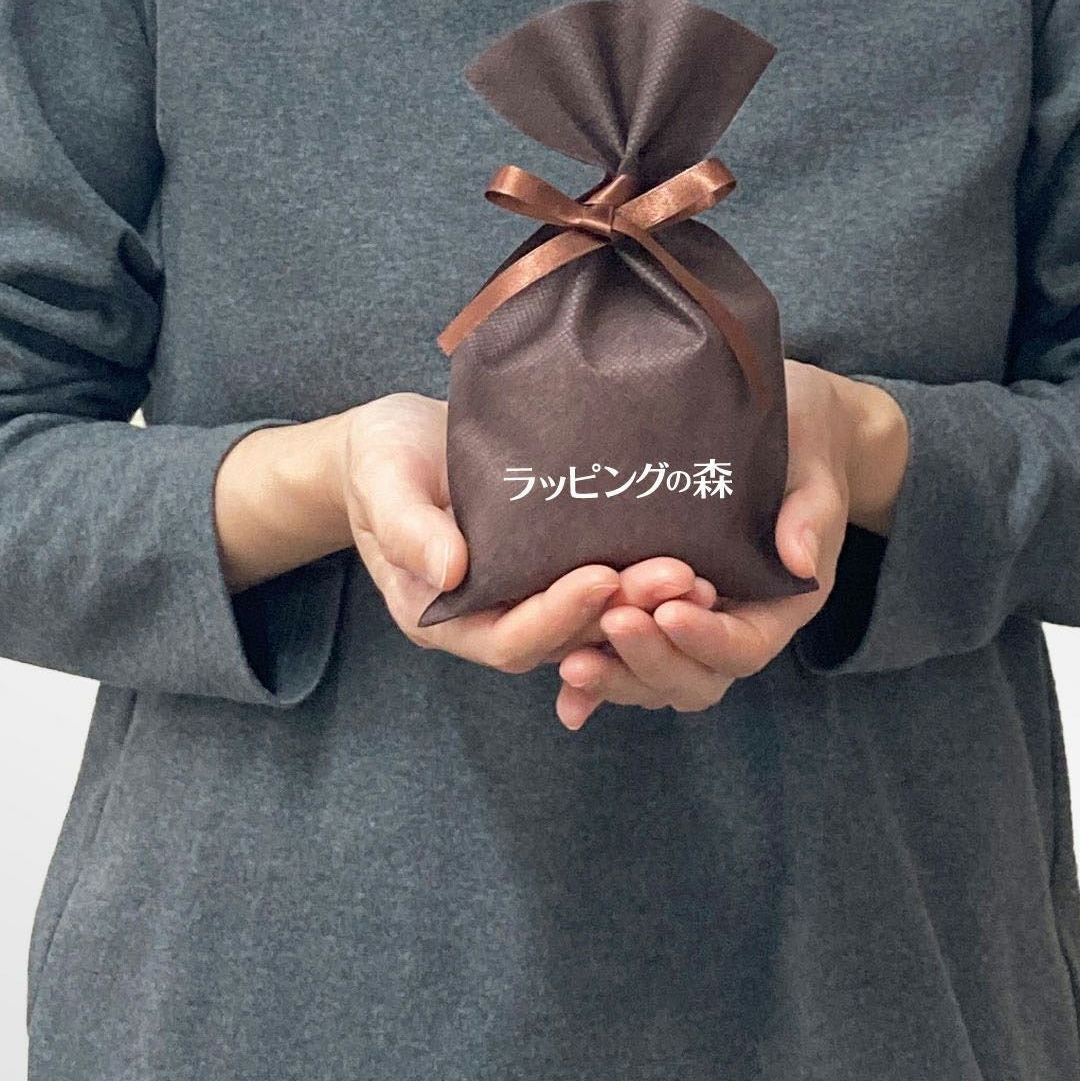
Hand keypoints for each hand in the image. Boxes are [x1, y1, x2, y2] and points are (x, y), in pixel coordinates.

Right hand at [215, 393, 716, 673]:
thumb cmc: (381, 460)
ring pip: (596, 620)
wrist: (399, 441)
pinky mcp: (556, 571)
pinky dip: (644, 582)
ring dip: (647, 602)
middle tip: (680, 576)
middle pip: (566, 638)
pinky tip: (693, 554)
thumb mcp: (382, 482)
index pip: (509, 639)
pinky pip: (605, 590)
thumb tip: (449, 573)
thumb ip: (409, 528)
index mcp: (444, 615)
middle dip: (622, 612)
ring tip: (698, 573)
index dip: (557, 616)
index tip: (601, 577)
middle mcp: (493, 619)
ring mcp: (528, 599)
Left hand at [554, 361, 907, 727]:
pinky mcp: (647, 617)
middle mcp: (731, 628)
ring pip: (653, 681)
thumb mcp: (814, 468)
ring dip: (615, 676)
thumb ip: (810, 514)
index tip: (670, 611)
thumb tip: (800, 559)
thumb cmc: (801, 445)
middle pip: (695, 680)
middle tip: (614, 622)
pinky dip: (594, 688)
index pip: (744, 647)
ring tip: (572, 660)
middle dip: (651, 660)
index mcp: (777, 605)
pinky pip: (620, 664)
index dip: (707, 639)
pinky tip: (562, 696)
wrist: (784, 431)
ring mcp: (687, 630)